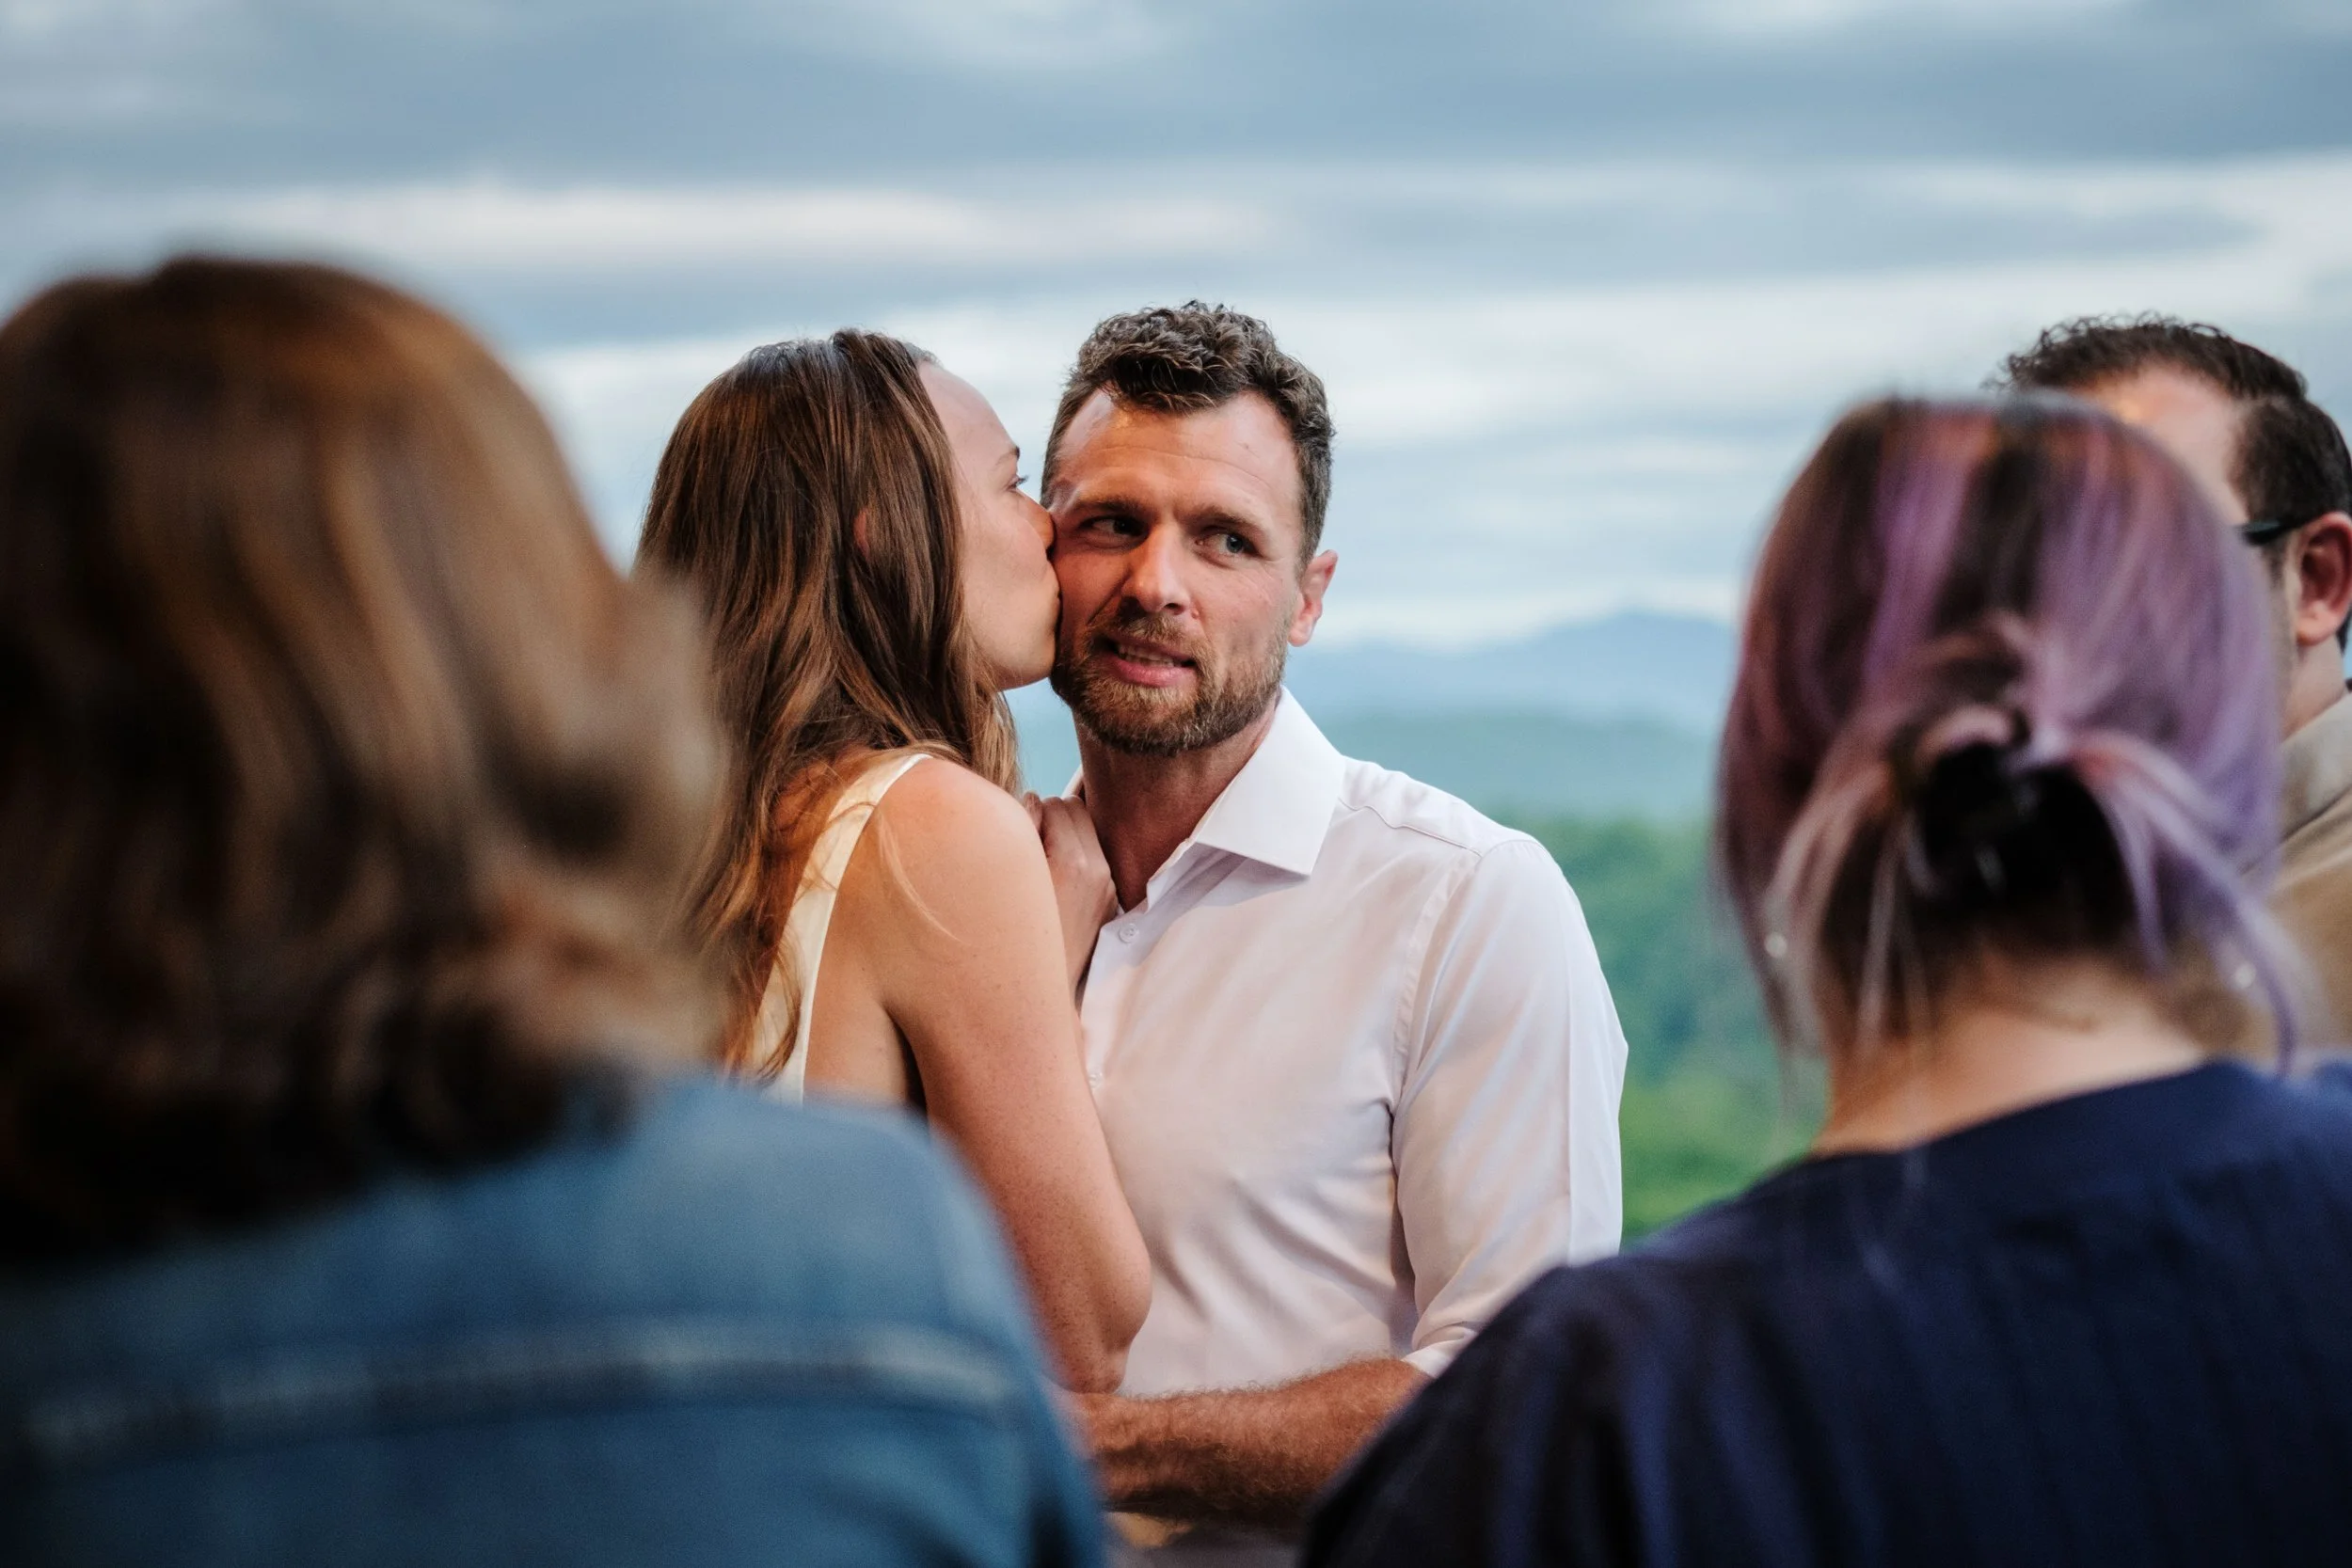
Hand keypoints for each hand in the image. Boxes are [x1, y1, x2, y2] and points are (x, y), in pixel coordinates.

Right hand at [1024, 791, 1115, 991]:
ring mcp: (1106, 889)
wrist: (1030, 997)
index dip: (1026, 814)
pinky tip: (1053, 884)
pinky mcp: (1107, 902)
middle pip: (1074, 809)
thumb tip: (1030, 800)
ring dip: (1061, 836)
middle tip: (1023, 848)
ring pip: (1084, 831)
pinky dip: (1073, 859)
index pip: (1052, 803)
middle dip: (1047, 820)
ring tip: (1037, 866)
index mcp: (1074, 863)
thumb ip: (1018, 828)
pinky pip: (1091, 857)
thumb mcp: (1008, 876)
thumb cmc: (1005, 935)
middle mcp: (1099, 873)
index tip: (1012, 839)